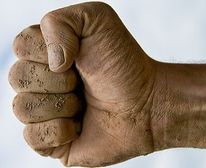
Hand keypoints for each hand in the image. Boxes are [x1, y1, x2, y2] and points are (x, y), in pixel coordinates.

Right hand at [9, 2, 155, 166]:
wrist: (146, 103)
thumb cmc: (124, 63)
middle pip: (18, 77)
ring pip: (22, 108)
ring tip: (84, 104)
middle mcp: (42, 81)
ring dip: (61, 105)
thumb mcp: (97, 20)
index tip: (78, 58)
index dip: (49, 51)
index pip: (21, 46)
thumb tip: (50, 62)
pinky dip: (60, 131)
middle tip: (84, 82)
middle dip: (59, 80)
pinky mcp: (51, 140)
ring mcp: (45, 111)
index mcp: (48, 53)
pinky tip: (79, 126)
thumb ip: (60, 22)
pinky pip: (32, 137)